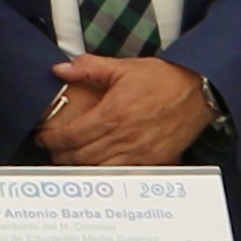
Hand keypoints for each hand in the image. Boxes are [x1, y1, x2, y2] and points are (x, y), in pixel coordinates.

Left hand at [38, 53, 213, 168]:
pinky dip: (105, 174)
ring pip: (98, 169)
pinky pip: (122, 174)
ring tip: (68, 161)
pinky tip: (96, 169)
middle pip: (81, 156)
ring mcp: (138, 152)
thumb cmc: (162, 78)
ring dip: (79, 167)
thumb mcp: (124, 67)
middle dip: (60, 156)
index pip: (72, 135)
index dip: (52, 140)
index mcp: (112, 113)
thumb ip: (89, 68)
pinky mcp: (152, 161)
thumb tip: (59, 69)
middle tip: (52, 151)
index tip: (42, 138)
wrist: (197, 91)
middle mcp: (123, 137)